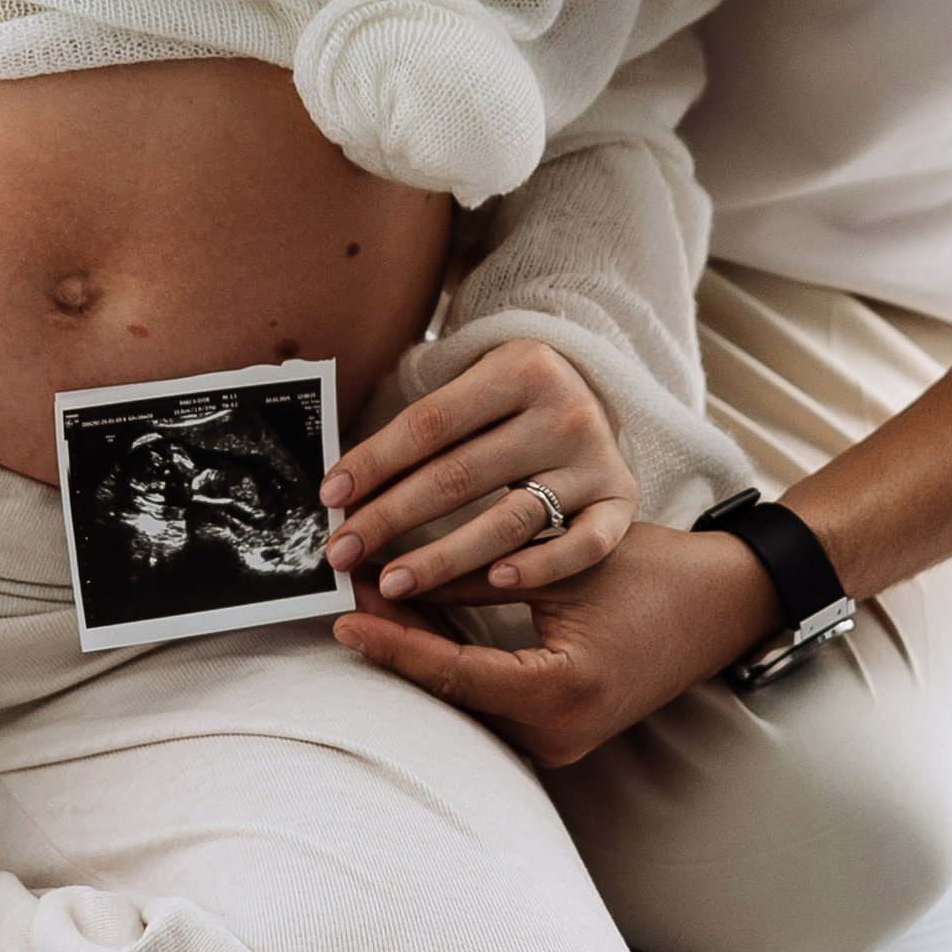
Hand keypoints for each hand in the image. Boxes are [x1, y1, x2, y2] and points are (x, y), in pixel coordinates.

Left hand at [320, 340, 638, 601]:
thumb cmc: (513, 401)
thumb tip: (343, 488)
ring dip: (444, 556)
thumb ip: (422, 432)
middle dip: (391, 518)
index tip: (331, 498)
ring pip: (510, 518)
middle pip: (460, 474)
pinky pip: (581, 544)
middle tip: (342, 553)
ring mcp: (596, 460)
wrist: (598, 395)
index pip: (431, 423)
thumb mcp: (476, 387)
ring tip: (394, 582)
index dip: (375, 461)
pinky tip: (496, 581)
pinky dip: (541, 564)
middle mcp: (564, 412)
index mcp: (522, 369)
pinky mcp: (620, 503)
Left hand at [331, 516, 776, 768]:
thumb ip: (480, 574)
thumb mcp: (560, 561)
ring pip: (466, 701)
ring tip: (371, 603)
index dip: (394, 643)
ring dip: (420, 652)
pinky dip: (453, 662)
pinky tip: (416, 624)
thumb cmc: (654, 574)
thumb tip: (397, 570)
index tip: (345, 616)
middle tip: (348, 595)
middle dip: (397, 643)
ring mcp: (559, 742)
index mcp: (562, 693)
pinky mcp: (558, 731)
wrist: (721, 607)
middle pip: (452, 694)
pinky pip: (489, 700)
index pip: (454, 674)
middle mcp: (558, 735)